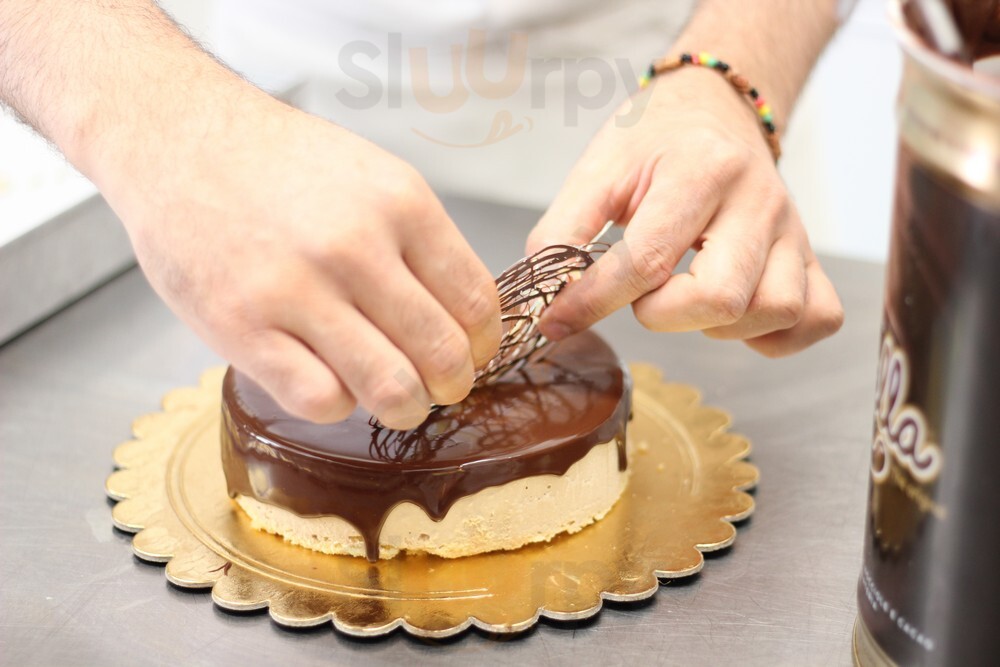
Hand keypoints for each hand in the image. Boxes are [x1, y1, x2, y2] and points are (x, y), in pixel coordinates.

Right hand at [99, 92, 500, 428]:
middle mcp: (354, 246)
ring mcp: (295, 289)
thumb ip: (421, 244)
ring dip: (404, 406)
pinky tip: (328, 380)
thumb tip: (466, 320)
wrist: (180, 138)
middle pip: (443, 353)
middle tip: (437, 386)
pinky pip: (322, 400)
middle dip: (451, 384)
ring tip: (395, 397)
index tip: (472, 354)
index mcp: (401, 204)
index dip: (484, 345)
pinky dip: (337, 404)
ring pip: (391, 388)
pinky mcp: (240, 327)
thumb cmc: (282, 166)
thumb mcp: (374, 178)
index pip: (477, 302)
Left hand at [526, 66, 843, 356]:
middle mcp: (757, 201)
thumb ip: (563, 229)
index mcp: (701, 170)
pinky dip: (775, 335)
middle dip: (664, 316)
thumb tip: (546, 298)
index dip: (594, 302)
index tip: (558, 320)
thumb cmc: (654, 141)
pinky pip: (816, 318)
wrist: (714, 107)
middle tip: (642, 294)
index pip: (648, 260)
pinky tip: (734, 317)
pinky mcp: (810, 256)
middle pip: (722, 297)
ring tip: (685, 299)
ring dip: (718, 326)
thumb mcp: (597, 169)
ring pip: (775, 311)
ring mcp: (792, 231)